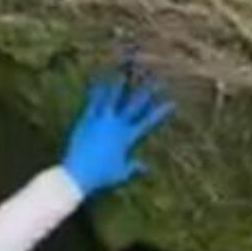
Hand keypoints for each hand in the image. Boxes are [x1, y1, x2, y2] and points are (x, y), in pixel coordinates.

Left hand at [61, 77, 173, 195]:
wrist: (79, 174)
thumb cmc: (101, 177)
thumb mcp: (120, 174)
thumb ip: (133, 168)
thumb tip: (146, 167)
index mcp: (127, 138)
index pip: (148, 121)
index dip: (161, 112)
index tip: (172, 103)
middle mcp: (116, 125)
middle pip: (135, 104)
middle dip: (147, 91)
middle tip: (157, 80)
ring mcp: (101, 120)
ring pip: (113, 98)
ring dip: (119, 84)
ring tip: (124, 73)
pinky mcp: (86, 120)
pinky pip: (92, 102)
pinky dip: (96, 90)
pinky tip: (98, 80)